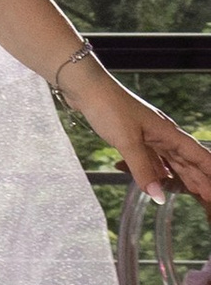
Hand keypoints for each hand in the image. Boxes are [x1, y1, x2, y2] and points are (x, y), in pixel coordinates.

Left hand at [79, 73, 210, 206]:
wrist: (86, 87)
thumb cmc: (109, 107)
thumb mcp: (127, 141)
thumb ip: (143, 170)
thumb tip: (158, 197)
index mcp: (167, 132)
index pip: (196, 154)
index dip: (208, 171)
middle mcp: (162, 133)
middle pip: (186, 159)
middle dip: (198, 177)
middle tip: (208, 197)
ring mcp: (147, 134)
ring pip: (170, 158)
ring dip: (181, 174)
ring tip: (193, 190)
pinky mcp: (133, 135)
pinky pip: (152, 156)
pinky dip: (159, 169)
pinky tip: (161, 177)